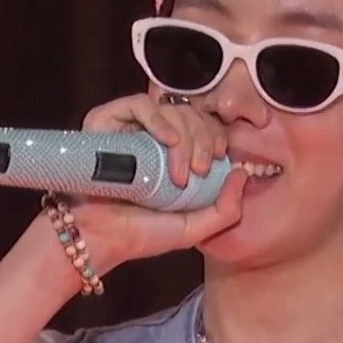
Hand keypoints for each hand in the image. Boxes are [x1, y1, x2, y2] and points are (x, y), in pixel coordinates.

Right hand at [62, 93, 247, 269]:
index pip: (204, 126)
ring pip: (172, 108)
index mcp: (175, 155)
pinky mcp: (106, 121)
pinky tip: (170, 143)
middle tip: (202, 169)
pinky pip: (140, 104)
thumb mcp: (195, 228)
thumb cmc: (141, 234)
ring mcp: (130, 127)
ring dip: (187, 138)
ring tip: (181, 172)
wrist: (100, 238)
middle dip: (205, 138)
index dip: (217, 135)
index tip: (222, 157)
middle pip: (193, 114)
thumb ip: (227, 209)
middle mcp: (154, 137)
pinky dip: (161, 120)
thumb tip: (242, 173)